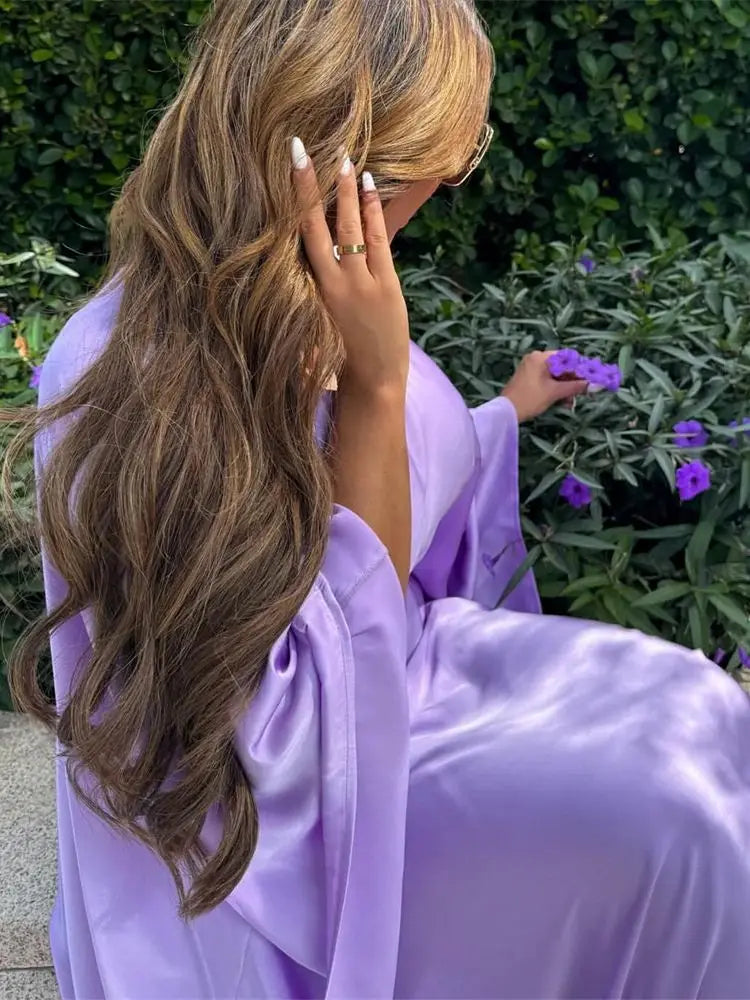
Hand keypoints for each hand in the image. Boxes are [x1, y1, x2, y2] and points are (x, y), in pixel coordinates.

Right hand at [291, 139, 409, 396]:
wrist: (372, 381)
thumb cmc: (338, 357)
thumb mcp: (315, 322)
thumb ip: (308, 290)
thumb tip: (296, 257)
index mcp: (314, 289)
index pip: (301, 234)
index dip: (296, 197)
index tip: (291, 163)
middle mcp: (336, 281)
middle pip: (323, 223)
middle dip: (315, 185)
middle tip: (310, 147)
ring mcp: (363, 282)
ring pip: (352, 228)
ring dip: (348, 192)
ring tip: (345, 159)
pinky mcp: (387, 286)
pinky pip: (378, 241)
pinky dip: (373, 212)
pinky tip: (370, 186)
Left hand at [501, 351, 587, 421]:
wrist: (506, 412)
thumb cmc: (530, 399)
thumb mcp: (554, 393)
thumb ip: (575, 387)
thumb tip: (593, 384)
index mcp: (541, 357)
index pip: (568, 358)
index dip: (582, 370)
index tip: (592, 379)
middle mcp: (536, 359)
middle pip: (562, 367)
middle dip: (573, 382)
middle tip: (584, 393)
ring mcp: (531, 368)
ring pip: (556, 376)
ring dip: (565, 388)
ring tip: (571, 402)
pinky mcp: (529, 378)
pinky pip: (547, 380)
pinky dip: (556, 390)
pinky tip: (564, 401)